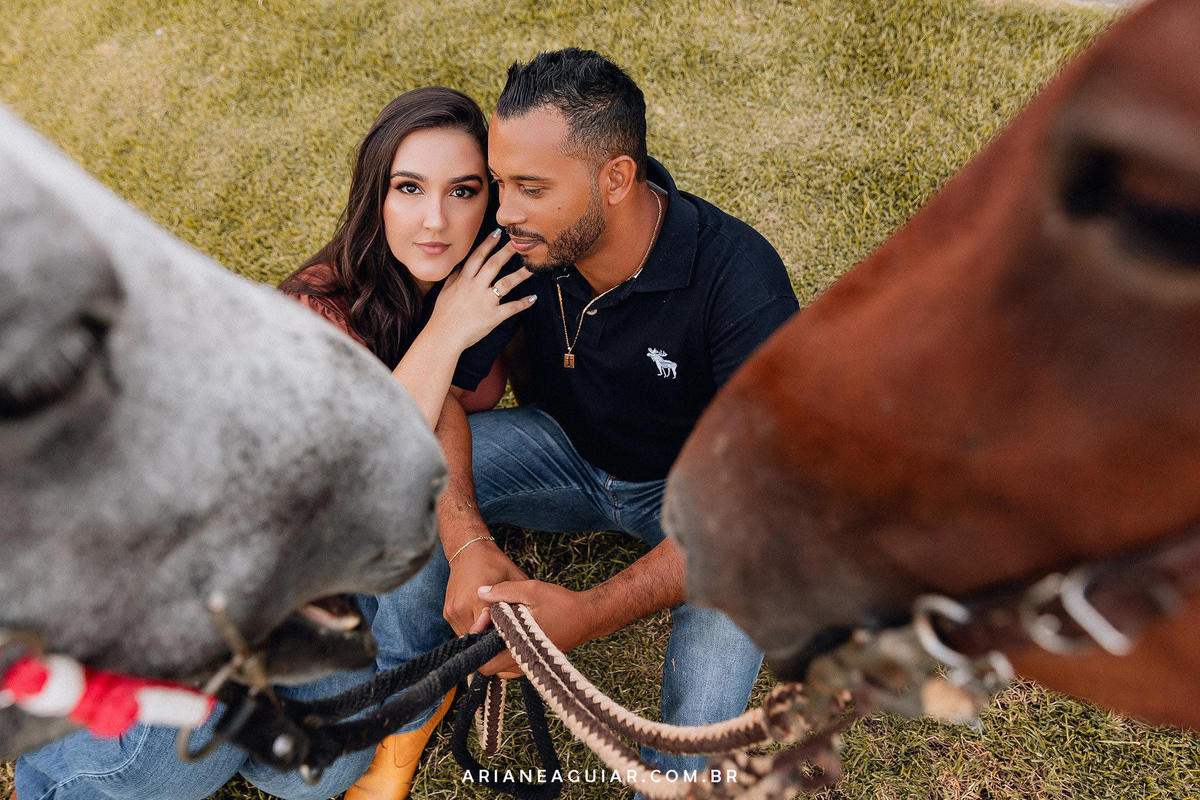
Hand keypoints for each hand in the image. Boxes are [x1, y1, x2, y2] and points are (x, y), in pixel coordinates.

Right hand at [429, 230, 534, 350]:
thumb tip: (461, 265)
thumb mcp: (446, 291)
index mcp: (464, 280)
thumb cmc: (443, 314)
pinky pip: (511, 308)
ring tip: (532, 267)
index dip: (488, 243)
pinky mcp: (493, 316)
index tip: (498, 232)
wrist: (443, 336)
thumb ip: (455, 277)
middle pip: (494, 264)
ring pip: (506, 283)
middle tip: (519, 241)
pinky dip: (523, 303)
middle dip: (507, 251)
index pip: (477, 256)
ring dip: (520, 274)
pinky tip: (533, 298)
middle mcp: (475, 287)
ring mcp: (485, 301)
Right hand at [443, 537, 526, 636]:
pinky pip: (461, 629)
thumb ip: (519, 599)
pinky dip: (472, 628)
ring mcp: (453, 611)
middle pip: (478, 636)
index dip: (502, 635)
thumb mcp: (513, 578)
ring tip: (493, 626)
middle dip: (491, 637)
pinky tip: (483, 621)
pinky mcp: (448, 613)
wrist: (468, 551)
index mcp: (477, 599)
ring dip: (480, 635)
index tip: (511, 633)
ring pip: (468, 636)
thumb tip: (528, 620)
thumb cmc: (495, 563)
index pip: (489, 630)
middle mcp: (462, 607)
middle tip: (505, 632)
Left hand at [475, 580, 594, 678]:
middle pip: (490, 668)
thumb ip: (503, 591)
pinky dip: (505, 655)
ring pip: (501, 669)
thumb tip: (480, 592)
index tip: (482, 621)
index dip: (476, 643)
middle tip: (487, 624)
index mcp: (519, 646)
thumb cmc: (562, 604)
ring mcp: (531, 665)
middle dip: (482, 648)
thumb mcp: (531, 590)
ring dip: (493, 652)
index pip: (485, 662)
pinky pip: (512, 667)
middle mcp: (524, 662)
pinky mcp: (537, 664)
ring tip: (497, 628)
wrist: (588, 616)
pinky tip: (509, 635)